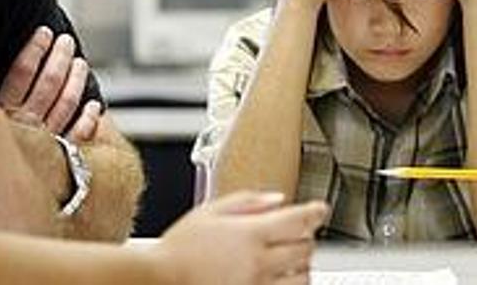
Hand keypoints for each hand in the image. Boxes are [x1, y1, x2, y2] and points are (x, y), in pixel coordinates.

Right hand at [0, 26, 96, 138]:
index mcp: (1, 113)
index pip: (22, 71)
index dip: (35, 48)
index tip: (44, 32)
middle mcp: (25, 125)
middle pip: (49, 82)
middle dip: (60, 57)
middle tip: (67, 42)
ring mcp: (44, 141)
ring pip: (67, 102)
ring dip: (76, 80)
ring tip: (80, 64)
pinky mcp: (58, 158)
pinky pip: (79, 133)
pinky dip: (89, 117)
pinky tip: (94, 106)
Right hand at [154, 192, 327, 284]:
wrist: (156, 280)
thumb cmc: (177, 249)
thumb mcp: (208, 211)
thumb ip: (246, 201)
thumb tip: (277, 200)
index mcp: (250, 234)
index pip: (300, 219)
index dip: (316, 212)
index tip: (319, 210)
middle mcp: (258, 262)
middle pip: (306, 248)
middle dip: (306, 238)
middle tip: (297, 234)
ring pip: (302, 278)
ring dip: (301, 266)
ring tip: (289, 261)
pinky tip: (279, 280)